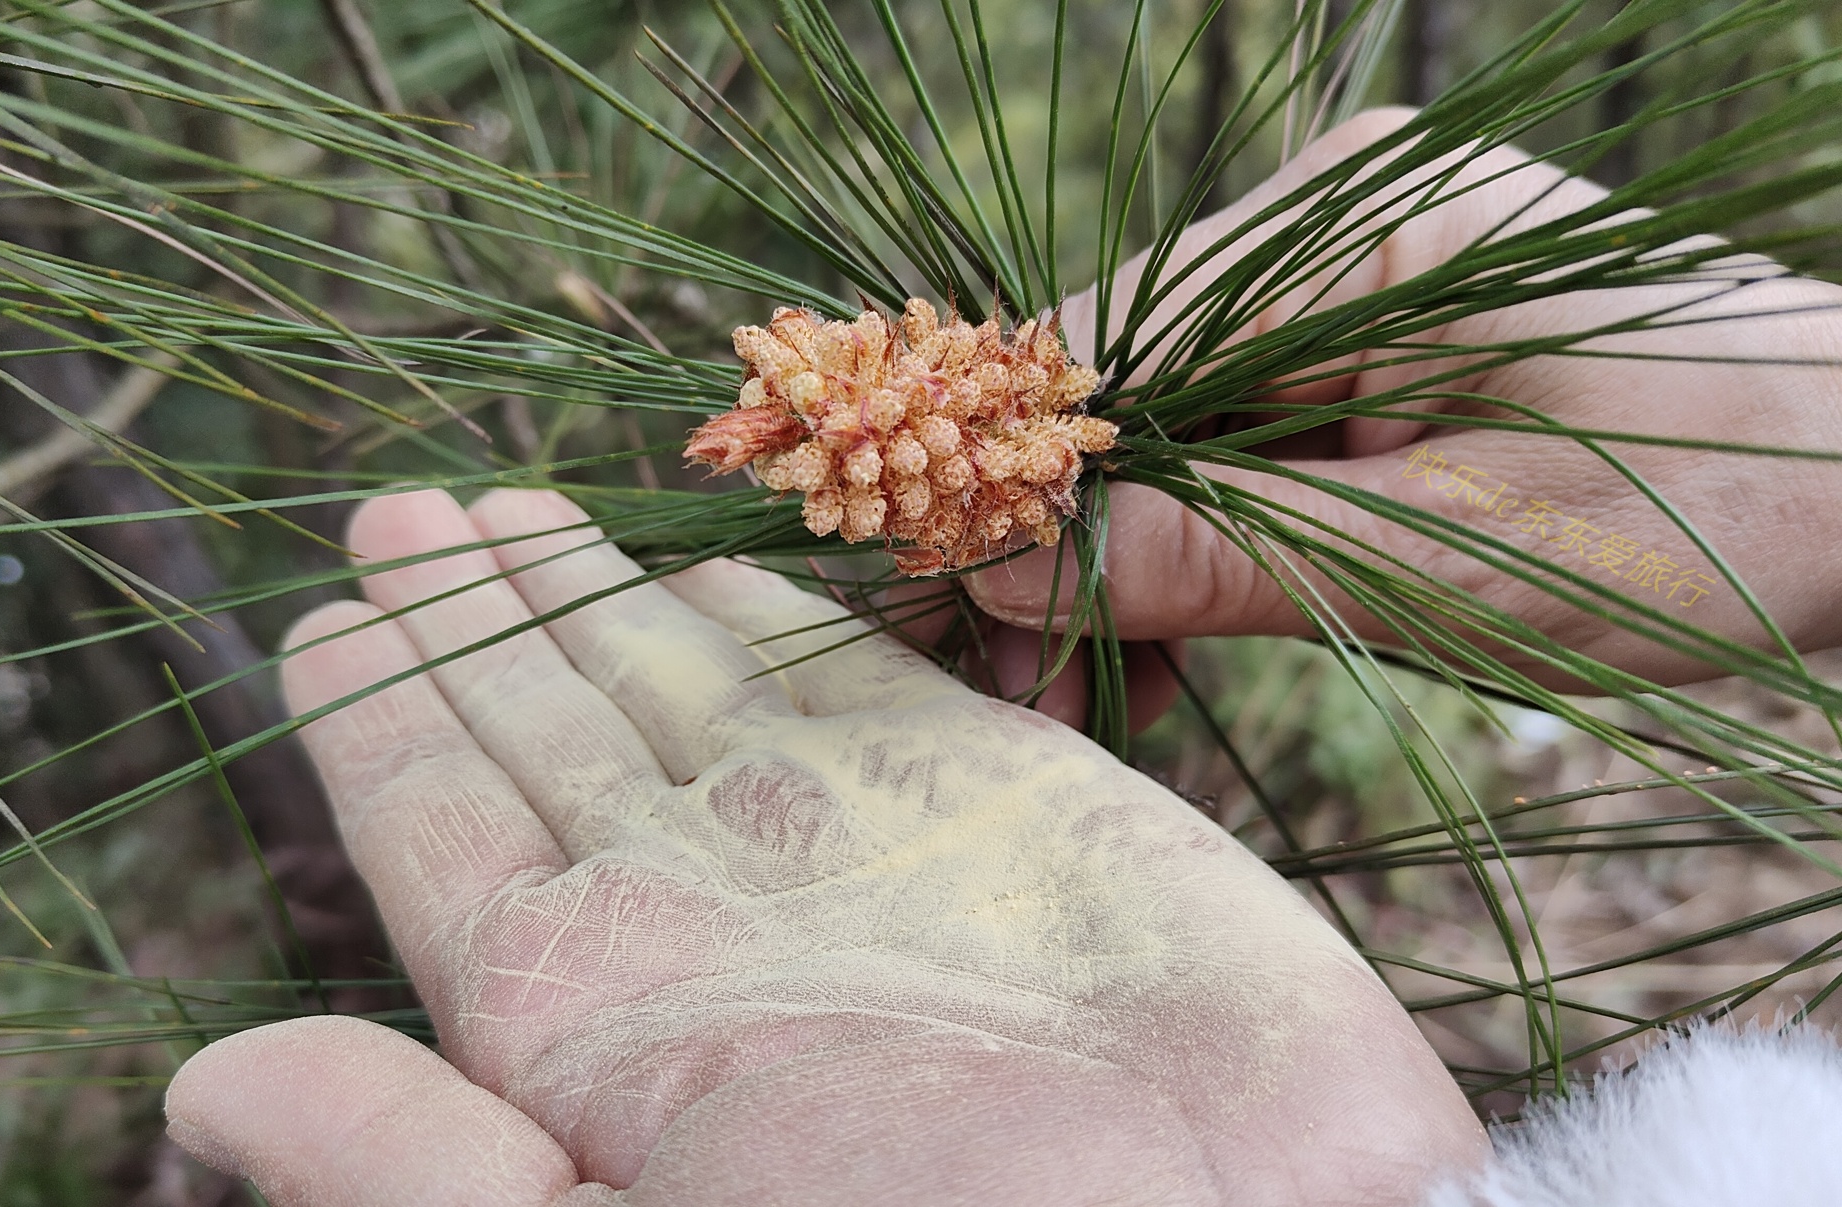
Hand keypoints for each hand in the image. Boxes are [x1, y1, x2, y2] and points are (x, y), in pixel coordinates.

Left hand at [163, 487, 1483, 1205]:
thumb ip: (418, 1166)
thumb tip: (208, 1084)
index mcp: (589, 1012)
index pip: (441, 826)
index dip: (378, 718)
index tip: (325, 615)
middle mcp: (709, 904)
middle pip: (551, 720)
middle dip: (477, 611)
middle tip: (405, 510)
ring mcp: (855, 834)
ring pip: (688, 668)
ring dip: (598, 585)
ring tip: (513, 507)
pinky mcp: (1003, 781)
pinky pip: (857, 660)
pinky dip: (783, 599)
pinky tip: (719, 551)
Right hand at [968, 107, 1841, 691]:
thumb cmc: (1715, 511)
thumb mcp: (1447, 561)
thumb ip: (1216, 558)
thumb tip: (1004, 565)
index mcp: (1351, 236)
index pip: (1106, 341)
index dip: (1003, 475)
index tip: (931, 598)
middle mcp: (1331, 239)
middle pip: (1125, 393)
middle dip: (1058, 544)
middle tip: (1012, 690)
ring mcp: (1352, 300)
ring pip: (1171, 436)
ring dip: (1117, 565)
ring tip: (1081, 698)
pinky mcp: (1373, 366)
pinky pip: (1239, 456)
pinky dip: (1193, 554)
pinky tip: (1159, 651)